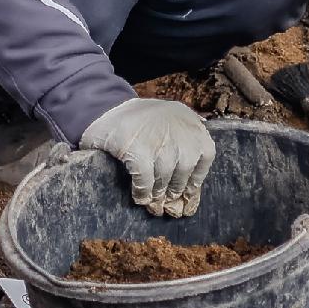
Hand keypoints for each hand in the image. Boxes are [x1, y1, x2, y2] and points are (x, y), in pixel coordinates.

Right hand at [83, 94, 214, 215]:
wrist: (102, 106)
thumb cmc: (138, 120)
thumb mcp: (169, 119)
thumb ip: (184, 141)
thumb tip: (192, 184)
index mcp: (188, 120)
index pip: (206, 153)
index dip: (197, 177)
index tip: (188, 191)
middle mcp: (177, 127)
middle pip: (185, 167)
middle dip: (176, 188)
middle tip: (168, 201)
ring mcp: (157, 137)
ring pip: (166, 175)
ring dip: (159, 192)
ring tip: (153, 201)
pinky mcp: (136, 148)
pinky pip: (146, 178)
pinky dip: (143, 191)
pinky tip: (140, 197)